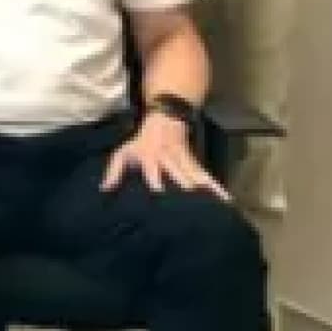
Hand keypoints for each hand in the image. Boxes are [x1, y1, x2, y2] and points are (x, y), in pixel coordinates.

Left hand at [105, 111, 227, 198]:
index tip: (160, 193)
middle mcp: (170, 160)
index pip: (153, 170)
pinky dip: (217, 188)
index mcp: (151, 158)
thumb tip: (104, 190)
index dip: (156, 180)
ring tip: (218, 209)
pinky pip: (207, 177)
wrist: (164, 121)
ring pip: (197, 177)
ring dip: (206, 191)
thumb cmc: (141, 143)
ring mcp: (185, 162)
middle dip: (186, 190)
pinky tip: (227, 201)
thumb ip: (114, 172)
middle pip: (179, 175)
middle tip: (192, 209)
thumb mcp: (123, 153)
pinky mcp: (196, 164)